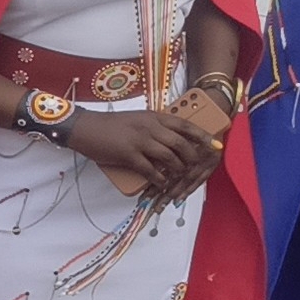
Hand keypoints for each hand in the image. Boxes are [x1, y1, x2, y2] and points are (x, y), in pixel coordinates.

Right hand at [63, 110, 219, 201]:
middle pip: (180, 143)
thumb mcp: (136, 118)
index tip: (214, 144)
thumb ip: (153, 126)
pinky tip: (161, 183)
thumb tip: (169, 138)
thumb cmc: (109, 124)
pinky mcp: (129, 155)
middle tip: (194, 166)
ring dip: (177, 169)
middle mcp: (150, 127)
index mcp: (153, 116)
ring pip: (169, 157)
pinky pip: (150, 169)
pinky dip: (158, 178)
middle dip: (191, 157)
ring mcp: (140, 141)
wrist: (85, 128)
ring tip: (178, 175)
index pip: (184, 125)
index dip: (201, 135)